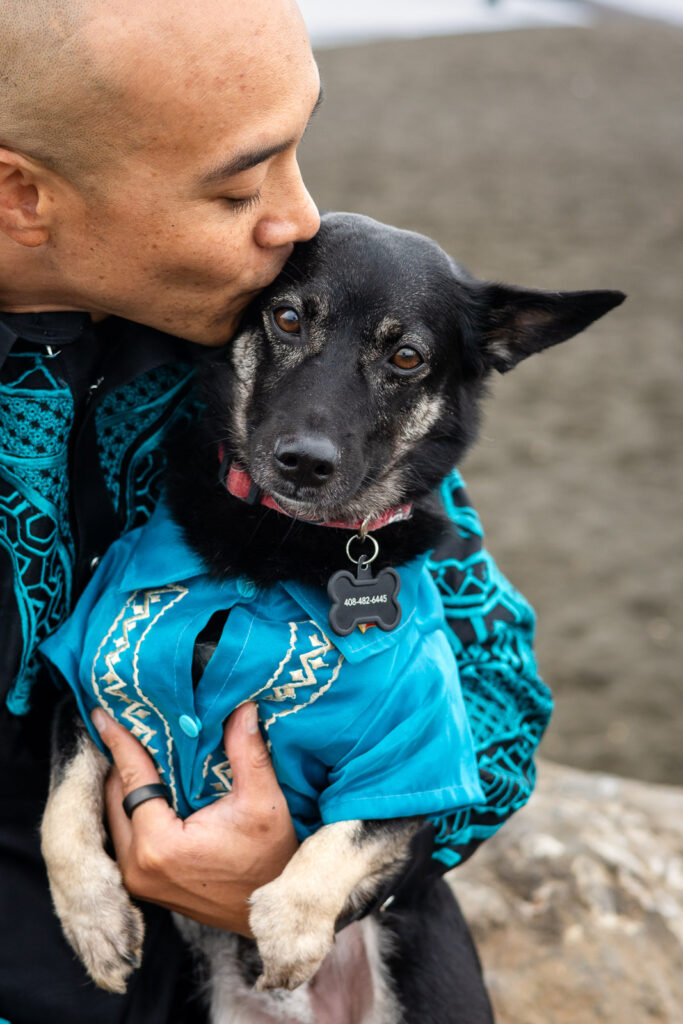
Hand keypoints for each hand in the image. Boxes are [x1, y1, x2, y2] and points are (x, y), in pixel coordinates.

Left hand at [92, 702, 297, 935]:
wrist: (273, 911)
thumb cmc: (271, 860)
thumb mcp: (264, 803)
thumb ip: (247, 752)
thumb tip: (242, 706)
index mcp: (158, 845)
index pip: (131, 779)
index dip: (119, 741)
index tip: (104, 712)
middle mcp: (136, 865)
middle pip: (115, 796)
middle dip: (122, 758)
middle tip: (133, 721)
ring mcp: (136, 878)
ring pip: (116, 814)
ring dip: (126, 781)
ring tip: (141, 745)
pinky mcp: (142, 883)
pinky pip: (124, 832)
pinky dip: (132, 805)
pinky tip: (150, 782)